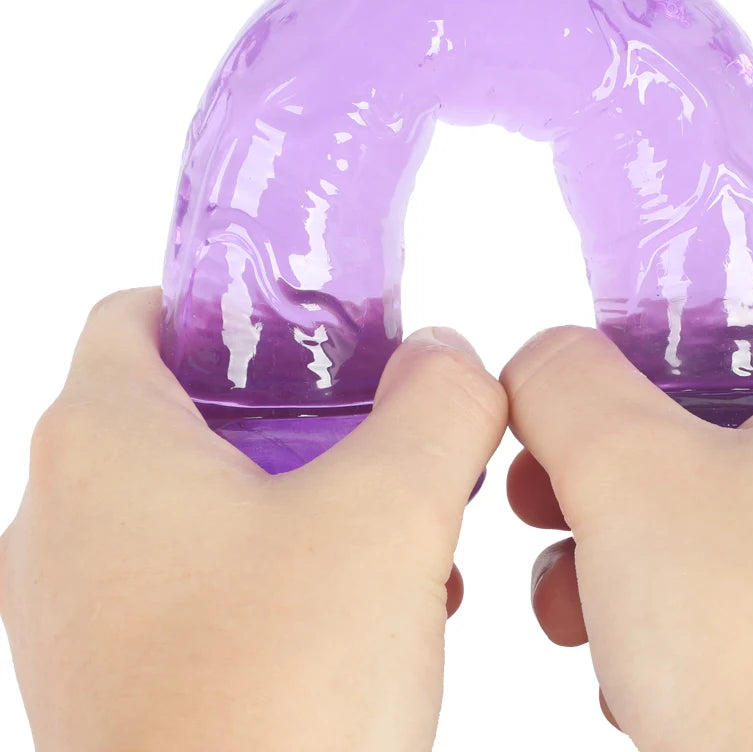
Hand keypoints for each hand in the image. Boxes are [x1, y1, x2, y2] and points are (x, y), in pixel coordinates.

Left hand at [0, 288, 505, 751]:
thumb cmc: (277, 694)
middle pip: (189, 408)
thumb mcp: (393, 512)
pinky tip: (374, 615)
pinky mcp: (115, 676)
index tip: (321, 326)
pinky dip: (282, 570)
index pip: (144, 312)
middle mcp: (64, 516)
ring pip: (203, 500)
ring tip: (400, 532)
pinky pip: (199, 582)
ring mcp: (81, 605)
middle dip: (304, 412)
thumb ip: (438, 401)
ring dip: (306, 497)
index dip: (235, 303)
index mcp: (103, 443)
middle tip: (385, 429)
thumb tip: (443, 356)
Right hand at [505, 297, 752, 751]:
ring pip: (721, 502)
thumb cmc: (752, 641)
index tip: (584, 388)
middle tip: (541, 495)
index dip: (648, 340)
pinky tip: (624, 661)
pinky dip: (674, 603)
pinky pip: (748, 578)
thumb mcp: (623, 470)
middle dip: (609, 463)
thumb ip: (563, 378)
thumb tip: (544, 361)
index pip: (749, 313)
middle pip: (718, 416)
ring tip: (569, 601)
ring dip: (622, 542)